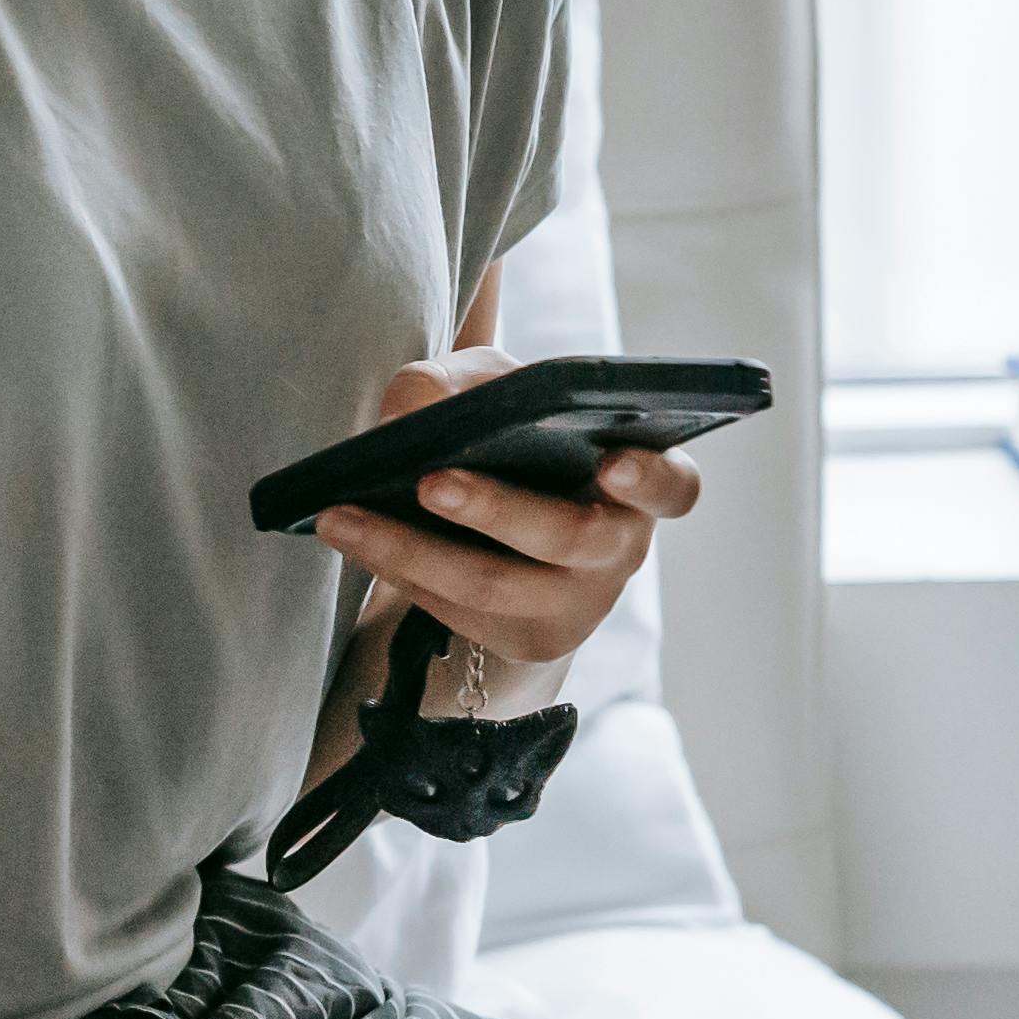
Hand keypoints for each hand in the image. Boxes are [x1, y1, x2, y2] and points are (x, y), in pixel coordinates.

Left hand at [307, 343, 703, 678]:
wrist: (492, 519)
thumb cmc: (509, 434)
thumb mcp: (489, 389)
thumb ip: (459, 379)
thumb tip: (418, 404)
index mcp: (639, 482)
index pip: (673, 486)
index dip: (650, 478)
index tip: (612, 462)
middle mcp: (619, 549)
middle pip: (568, 539)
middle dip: (495, 510)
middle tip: (428, 480)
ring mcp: (577, 604)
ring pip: (496, 586)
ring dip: (412, 550)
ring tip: (345, 515)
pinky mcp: (526, 639)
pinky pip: (457, 611)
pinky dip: (400, 571)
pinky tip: (353, 539)